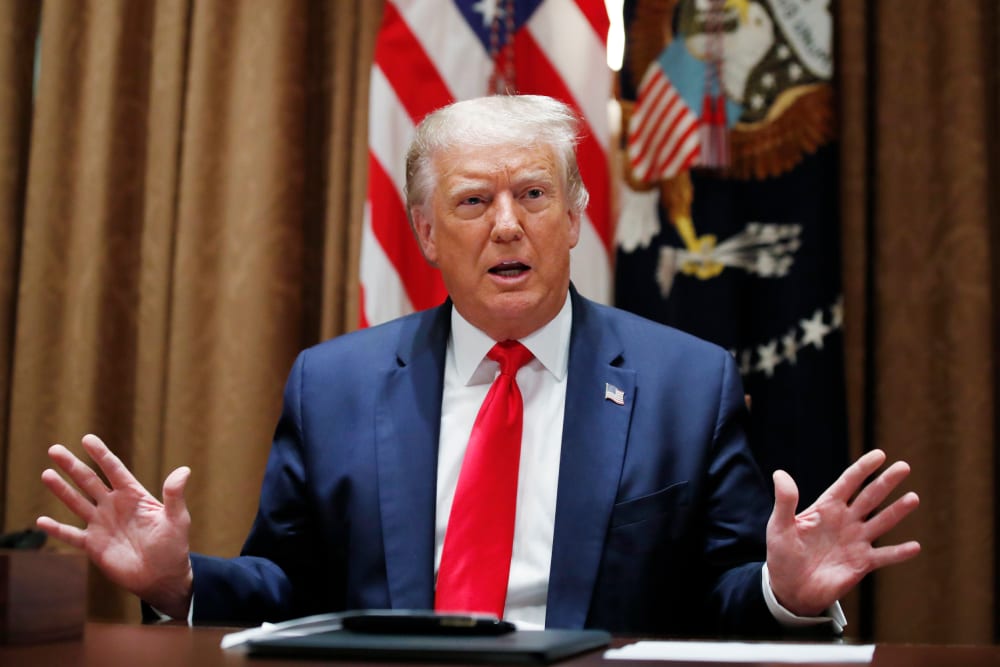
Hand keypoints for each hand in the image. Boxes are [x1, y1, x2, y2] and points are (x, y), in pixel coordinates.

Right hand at [36, 434, 193, 617]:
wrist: (162, 577)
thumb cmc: (174, 546)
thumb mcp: (177, 519)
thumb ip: (175, 495)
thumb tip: (184, 470)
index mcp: (134, 496)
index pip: (114, 470)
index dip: (101, 454)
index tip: (87, 438)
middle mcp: (114, 506)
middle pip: (89, 481)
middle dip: (72, 465)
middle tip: (54, 449)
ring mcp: (102, 524)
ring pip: (76, 502)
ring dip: (61, 490)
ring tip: (46, 473)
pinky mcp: (93, 545)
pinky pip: (71, 535)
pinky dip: (56, 529)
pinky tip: (41, 520)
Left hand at [765, 449, 920, 616]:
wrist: (790, 589)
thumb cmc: (782, 555)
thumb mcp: (779, 526)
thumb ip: (785, 501)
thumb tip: (779, 473)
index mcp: (826, 508)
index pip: (848, 483)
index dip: (863, 468)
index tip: (879, 454)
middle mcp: (845, 521)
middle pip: (869, 497)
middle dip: (886, 482)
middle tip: (904, 467)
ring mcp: (856, 541)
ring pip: (881, 522)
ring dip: (897, 511)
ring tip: (913, 498)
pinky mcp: (861, 563)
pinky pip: (884, 556)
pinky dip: (899, 552)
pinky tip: (915, 547)